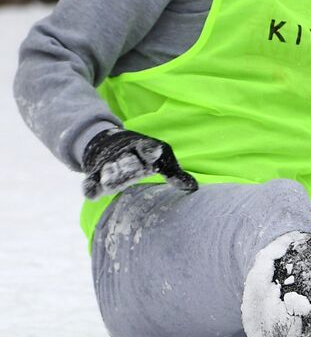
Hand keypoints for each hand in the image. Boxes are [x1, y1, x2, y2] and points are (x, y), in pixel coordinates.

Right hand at [81, 129, 198, 199]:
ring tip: (110, 186)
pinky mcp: (94, 173)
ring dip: (110, 177)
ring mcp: (108, 163)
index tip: (153, 157)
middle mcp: (125, 154)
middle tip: (134, 173)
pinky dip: (90, 186)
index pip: (148, 148)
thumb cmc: (142, 153)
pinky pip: (91, 180)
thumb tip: (193, 188)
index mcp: (143, 147)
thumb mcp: (160, 157)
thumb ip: (174, 172)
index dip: (151, 152)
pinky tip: (92, 195)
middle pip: (128, 162)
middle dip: (129, 167)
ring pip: (108, 170)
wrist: (107, 141)